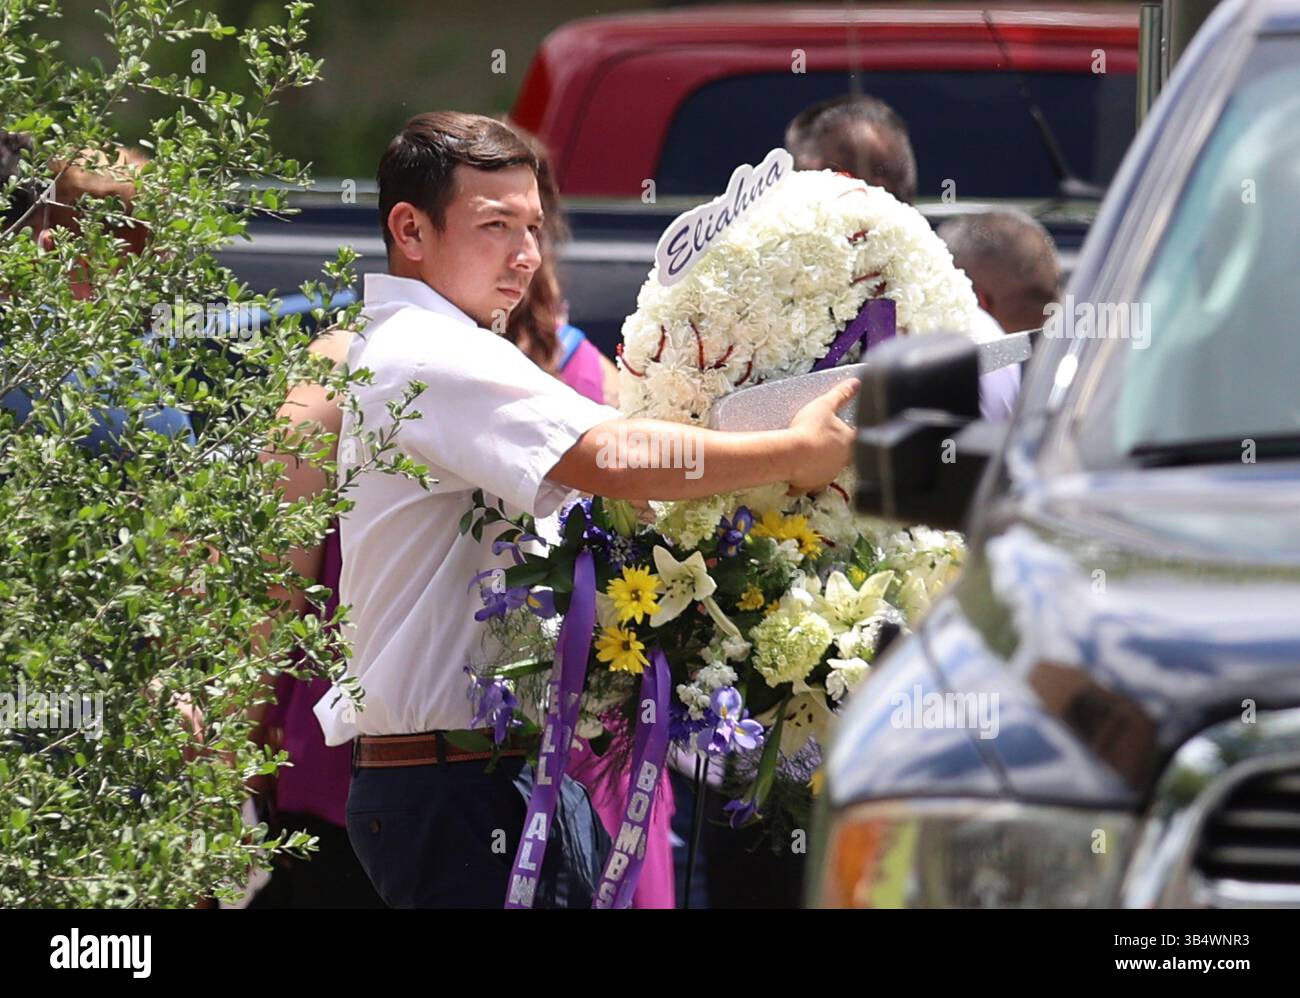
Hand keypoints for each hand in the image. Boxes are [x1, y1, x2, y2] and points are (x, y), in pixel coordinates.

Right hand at [785, 378, 859, 493]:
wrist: (791, 455)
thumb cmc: (809, 430)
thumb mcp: (825, 405)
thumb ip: (841, 394)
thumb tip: (856, 383)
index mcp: (851, 442)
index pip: (860, 437)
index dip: (856, 433)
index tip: (852, 430)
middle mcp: (843, 461)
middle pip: (847, 456)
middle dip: (840, 450)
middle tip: (829, 442)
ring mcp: (828, 474)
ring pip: (830, 470)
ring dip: (824, 463)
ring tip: (813, 455)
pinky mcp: (812, 484)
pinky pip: (811, 483)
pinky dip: (806, 479)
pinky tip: (800, 474)